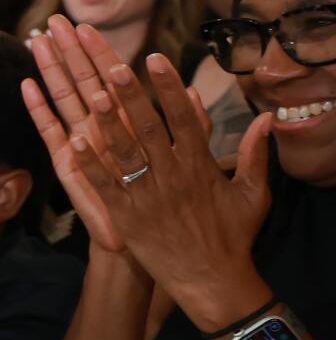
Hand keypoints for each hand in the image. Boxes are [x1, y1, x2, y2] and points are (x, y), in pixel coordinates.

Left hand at [36, 22, 275, 322]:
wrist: (212, 280)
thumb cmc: (233, 236)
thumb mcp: (253, 193)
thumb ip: (256, 154)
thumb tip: (266, 118)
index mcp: (201, 166)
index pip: (183, 118)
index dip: (168, 87)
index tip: (155, 58)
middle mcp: (173, 177)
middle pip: (150, 128)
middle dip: (133, 97)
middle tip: (114, 65)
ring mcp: (149, 197)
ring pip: (125, 154)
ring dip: (109, 124)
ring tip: (93, 95)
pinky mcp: (128, 218)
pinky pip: (107, 186)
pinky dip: (91, 164)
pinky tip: (73, 142)